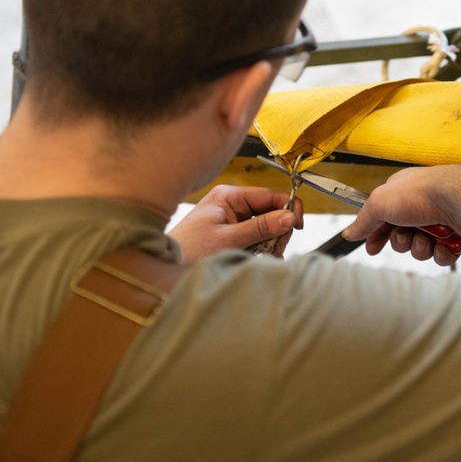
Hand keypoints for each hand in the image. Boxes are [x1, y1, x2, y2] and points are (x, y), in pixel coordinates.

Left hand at [168, 185, 303, 261]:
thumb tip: (289, 217)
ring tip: (262, 255)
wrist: (163, 267)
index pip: (270, 195)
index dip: (288, 208)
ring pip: (265, 226)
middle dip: (277, 230)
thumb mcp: (228, 239)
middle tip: (275, 249)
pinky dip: (260, 247)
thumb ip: (261, 227)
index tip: (296, 226)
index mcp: (229, 196)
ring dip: (269, 242)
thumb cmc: (187, 250)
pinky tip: (255, 256)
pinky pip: (255, 236)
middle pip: (271, 210)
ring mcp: (231, 218)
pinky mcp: (231, 233)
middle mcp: (231, 203)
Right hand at [341, 166, 460, 266]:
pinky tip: (443, 245)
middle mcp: (421, 205)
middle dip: (402, 242)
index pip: (383, 218)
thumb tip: (349, 233)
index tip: (372, 248)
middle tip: (406, 236)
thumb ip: (364, 219)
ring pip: (421, 248)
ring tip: (427, 239)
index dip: (376, 235)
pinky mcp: (456, 234)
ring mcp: (440, 220)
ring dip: (421, 248)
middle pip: (402, 236)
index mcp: (402, 193)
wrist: (460, 200)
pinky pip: (441, 254)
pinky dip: (441, 253)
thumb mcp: (380, 203)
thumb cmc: (421, 194)